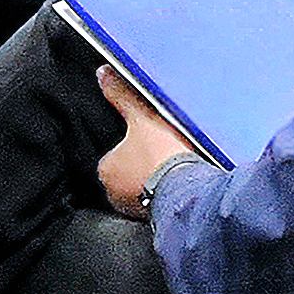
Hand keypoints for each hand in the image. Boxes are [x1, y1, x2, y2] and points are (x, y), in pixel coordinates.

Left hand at [93, 67, 195, 210]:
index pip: (113, 156)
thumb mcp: (142, 117)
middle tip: (162, 156)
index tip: (148, 143)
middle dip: (143, 167)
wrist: (190, 190)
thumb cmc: (162, 155)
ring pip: (143, 190)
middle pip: (127, 174)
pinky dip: (168, 196)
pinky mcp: (156, 220)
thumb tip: (103, 74)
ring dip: (156, 182)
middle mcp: (115, 194)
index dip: (131, 147)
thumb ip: (122, 95)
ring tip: (175, 169)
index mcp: (106, 170)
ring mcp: (135, 210)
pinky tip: (181, 186)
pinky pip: (159, 204)